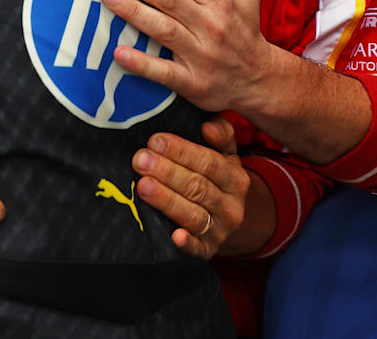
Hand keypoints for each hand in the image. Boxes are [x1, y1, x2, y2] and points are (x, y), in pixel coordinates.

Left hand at [95, 0, 267, 113]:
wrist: (259, 79)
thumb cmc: (245, 28)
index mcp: (219, 0)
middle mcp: (210, 25)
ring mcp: (201, 55)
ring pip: (163, 29)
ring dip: (132, 11)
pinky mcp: (193, 83)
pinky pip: (164, 72)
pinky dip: (141, 63)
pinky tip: (118, 51)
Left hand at [132, 119, 248, 258]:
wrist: (226, 217)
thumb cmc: (216, 176)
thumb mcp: (224, 154)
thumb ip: (220, 133)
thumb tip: (208, 126)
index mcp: (236, 178)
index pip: (209, 162)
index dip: (181, 151)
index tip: (155, 140)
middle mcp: (232, 206)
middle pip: (198, 187)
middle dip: (167, 172)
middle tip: (140, 159)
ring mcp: (221, 231)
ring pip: (193, 215)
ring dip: (167, 200)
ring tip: (142, 186)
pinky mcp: (208, 251)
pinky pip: (198, 249)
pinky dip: (187, 243)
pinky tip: (174, 235)